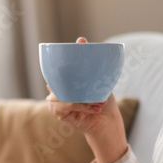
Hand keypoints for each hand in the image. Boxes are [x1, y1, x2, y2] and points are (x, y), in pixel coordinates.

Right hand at [46, 37, 127, 162]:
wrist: (107, 122)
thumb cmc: (103, 100)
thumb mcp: (98, 78)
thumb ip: (89, 61)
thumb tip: (81, 39)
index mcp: (63, 81)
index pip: (57, 68)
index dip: (64, 63)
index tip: (82, 61)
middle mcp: (56, 90)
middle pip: (56, 79)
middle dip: (76, 82)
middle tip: (95, 88)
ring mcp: (55, 102)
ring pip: (60, 93)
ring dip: (82, 97)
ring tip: (99, 100)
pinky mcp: (58, 114)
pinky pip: (64, 106)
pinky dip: (82, 106)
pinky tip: (95, 108)